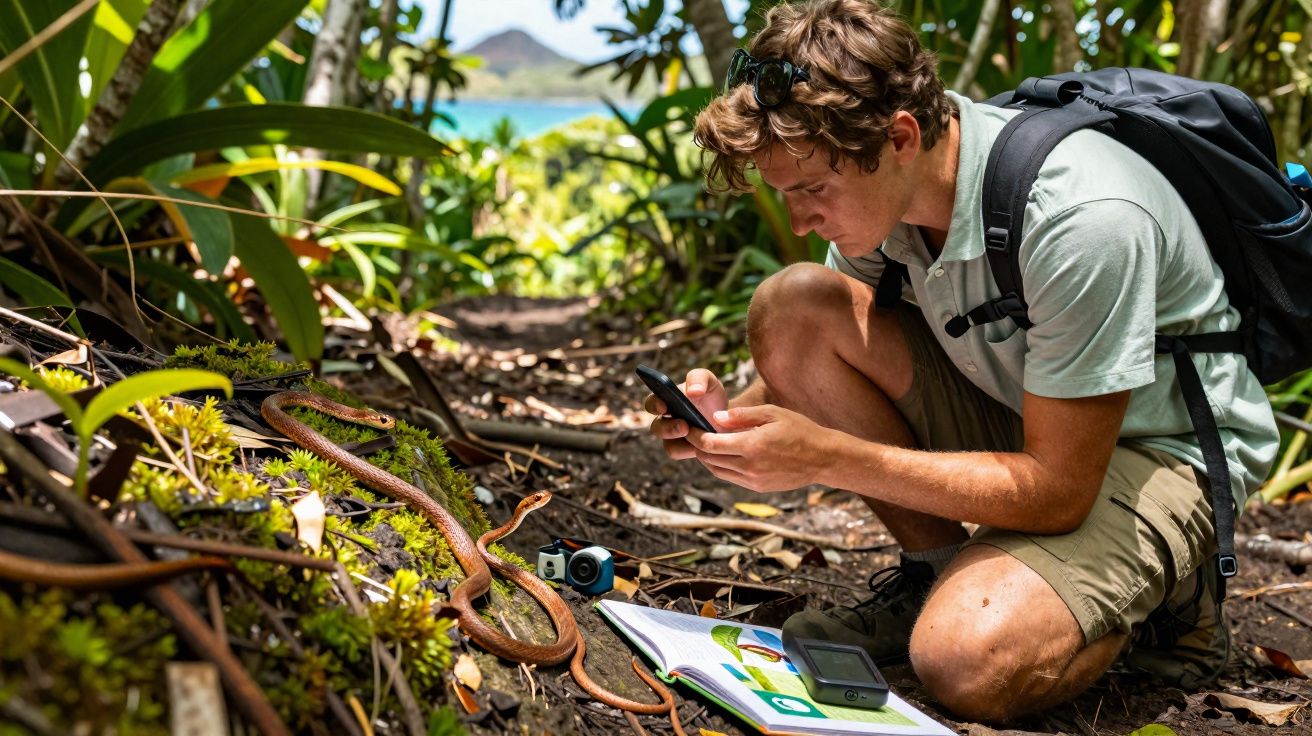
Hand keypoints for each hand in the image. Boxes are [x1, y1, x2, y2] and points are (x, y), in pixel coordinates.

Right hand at [644, 368, 728, 460]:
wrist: (728, 417)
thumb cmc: (712, 396)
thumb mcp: (709, 381)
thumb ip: (698, 378)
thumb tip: (693, 391)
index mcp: (666, 401)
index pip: (652, 403)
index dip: (654, 405)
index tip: (664, 406)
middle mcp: (667, 421)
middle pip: (657, 428)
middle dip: (668, 428)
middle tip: (684, 426)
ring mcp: (675, 439)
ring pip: (668, 445)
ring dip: (680, 443)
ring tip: (694, 436)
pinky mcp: (685, 451)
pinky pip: (681, 454)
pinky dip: (689, 450)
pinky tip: (701, 446)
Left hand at [685, 404, 833, 492]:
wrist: (823, 458)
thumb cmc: (799, 430)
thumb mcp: (772, 413)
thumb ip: (742, 415)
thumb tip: (716, 418)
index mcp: (752, 446)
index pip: (710, 444)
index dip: (695, 435)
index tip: (689, 426)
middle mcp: (750, 467)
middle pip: (709, 459)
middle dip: (697, 446)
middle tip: (693, 432)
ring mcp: (753, 480)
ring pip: (717, 471)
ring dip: (707, 458)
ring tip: (706, 443)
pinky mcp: (758, 488)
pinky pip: (730, 478)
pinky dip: (721, 466)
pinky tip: (724, 454)